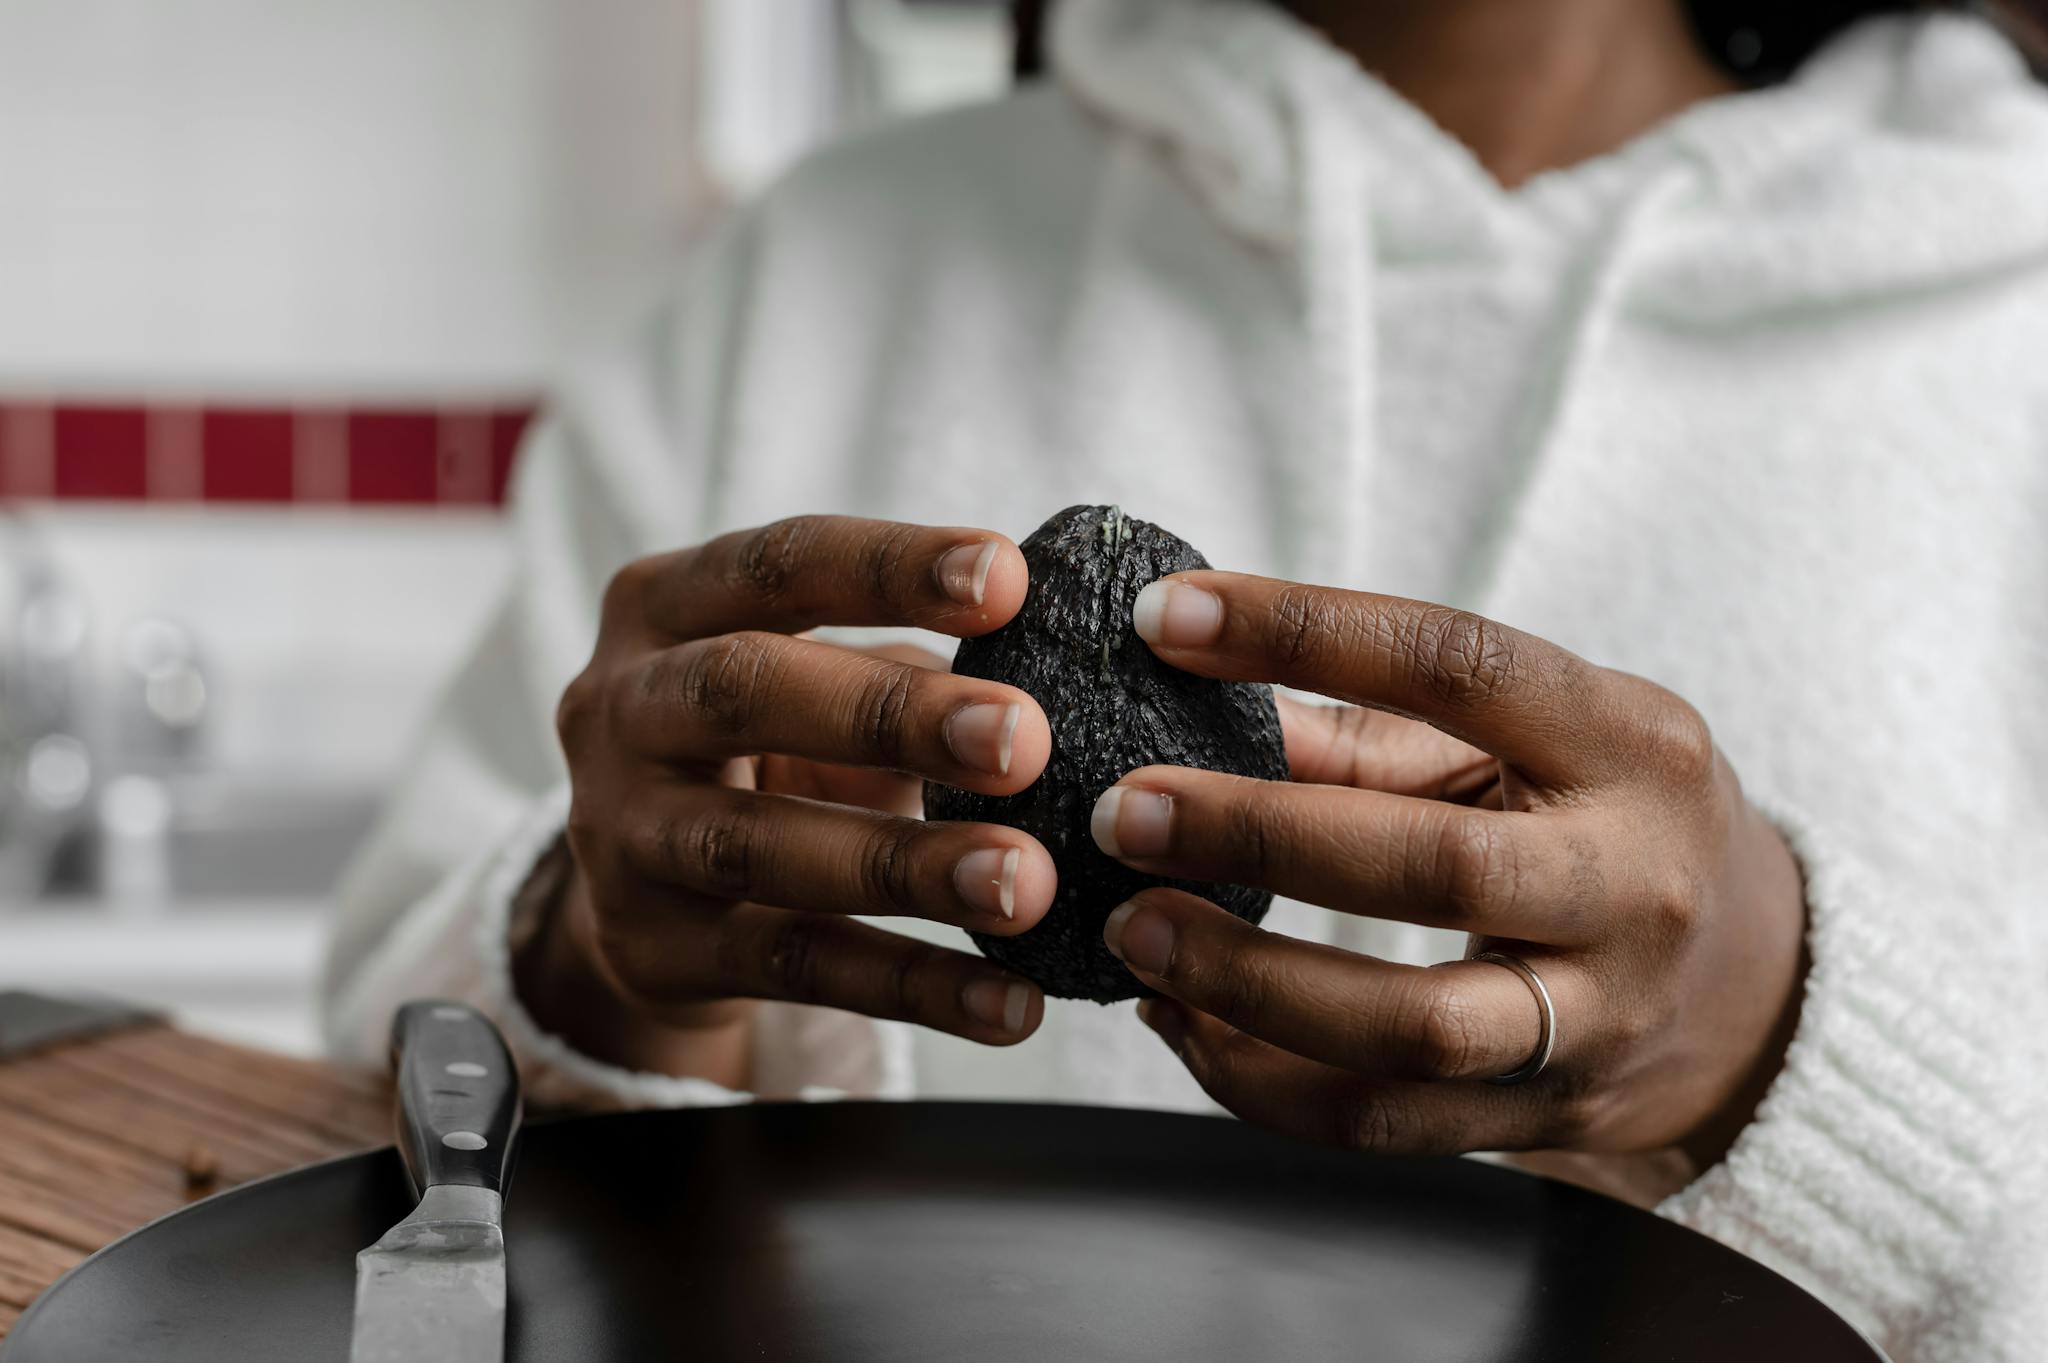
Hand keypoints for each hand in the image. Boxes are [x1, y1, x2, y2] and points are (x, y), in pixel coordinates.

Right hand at [529, 516, 1062, 1077]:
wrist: (646, 887)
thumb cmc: (771, 741)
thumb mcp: (813, 676)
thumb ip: (909, 663)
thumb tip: (1062, 669)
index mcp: (665, 605)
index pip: (779, 564)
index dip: (891, 567)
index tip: (1011, 577)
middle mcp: (620, 707)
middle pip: (744, 690)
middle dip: (890, 715)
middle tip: (1024, 740)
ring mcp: (623, 833)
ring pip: (759, 845)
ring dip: (904, 865)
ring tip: (1025, 884)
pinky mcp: (655, 947)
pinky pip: (793, 966)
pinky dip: (909, 987)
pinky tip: (1008, 1004)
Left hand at [1090, 573, 1807, 1167]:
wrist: (1755, 985)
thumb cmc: (1612, 819)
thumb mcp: (1540, 738)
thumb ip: (1376, 727)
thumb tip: (1199, 698)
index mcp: (1631, 745)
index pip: (1459, 665)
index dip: (1305, 632)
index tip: (1169, 619)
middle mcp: (1631, 883)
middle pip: (1434, 865)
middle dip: (1258, 834)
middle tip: (1126, 812)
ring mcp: (1597, 1016)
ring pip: (1411, 1028)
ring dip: (1247, 984)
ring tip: (1135, 934)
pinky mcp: (1546, 1113)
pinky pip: (1384, 1120)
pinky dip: (1260, 1081)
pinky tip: (1179, 1021)